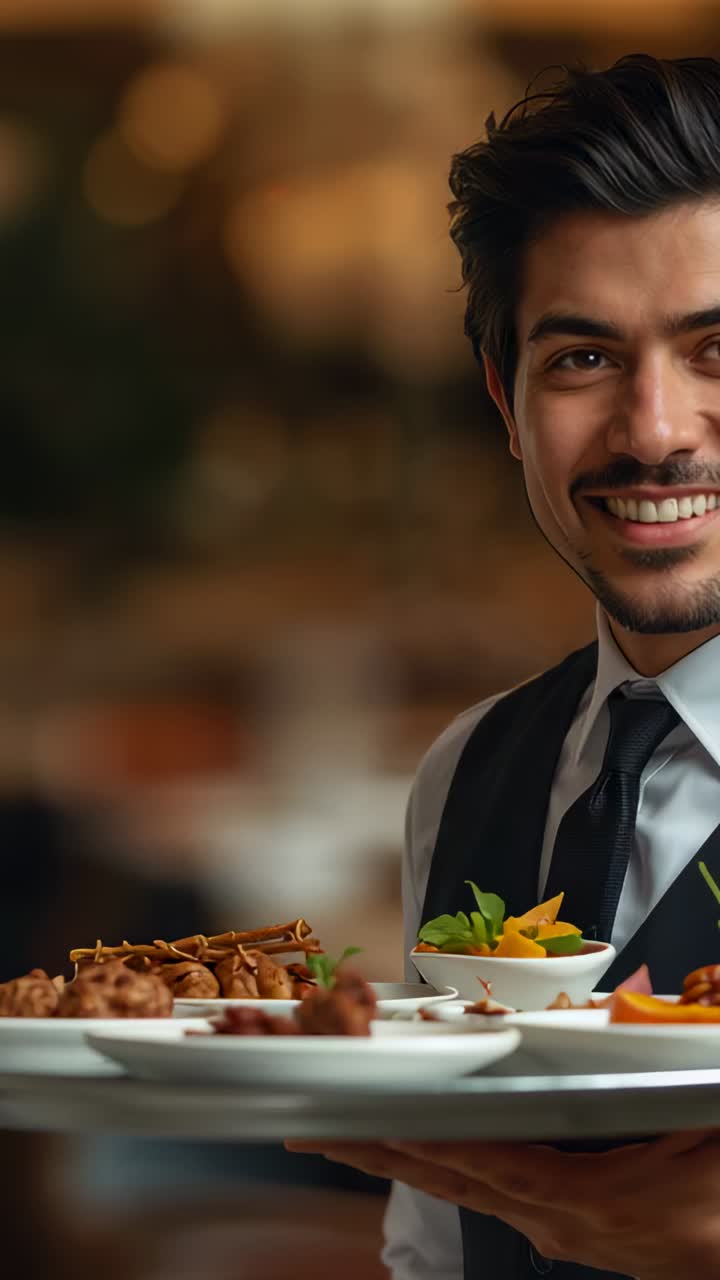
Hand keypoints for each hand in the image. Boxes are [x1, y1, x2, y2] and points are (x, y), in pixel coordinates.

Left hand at [286, 1130, 719, 1278]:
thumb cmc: (718, 1200)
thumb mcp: (700, 1130)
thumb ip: (665, 1087)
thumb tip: (644, 1019)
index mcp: (588, 1195)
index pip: (494, 1160)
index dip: (434, 1138)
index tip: (378, 1117)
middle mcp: (554, 1218)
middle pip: (450, 1177)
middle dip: (377, 1151)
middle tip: (312, 1130)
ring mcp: (549, 1228)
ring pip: (455, 1187)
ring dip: (393, 1160)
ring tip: (334, 1136)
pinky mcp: (554, 1227)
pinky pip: (478, 1193)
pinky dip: (431, 1167)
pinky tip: (401, 1152)